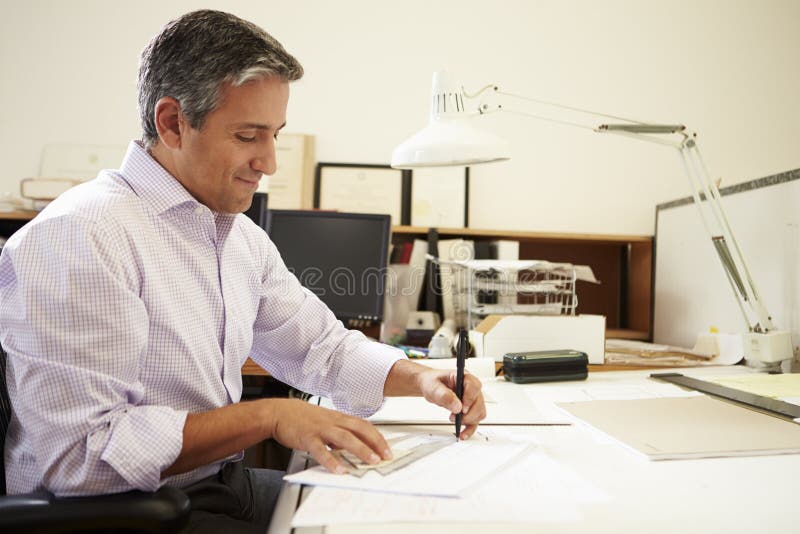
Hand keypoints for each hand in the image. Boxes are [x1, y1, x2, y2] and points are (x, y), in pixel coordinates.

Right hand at [268, 398, 390, 473]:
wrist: (279, 412)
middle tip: (386, 457)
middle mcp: (333, 421)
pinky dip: (331, 461)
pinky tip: (340, 470)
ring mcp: (321, 429)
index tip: (387, 449)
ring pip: (345, 438)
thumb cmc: (302, 418)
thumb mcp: (326, 421)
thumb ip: (340, 431)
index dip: (377, 437)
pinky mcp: (308, 438)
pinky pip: (321, 450)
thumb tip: (354, 445)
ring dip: (360, 449)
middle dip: (375, 443)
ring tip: (371, 461)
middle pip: (359, 429)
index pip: (364, 426)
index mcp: (339, 417)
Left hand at [416, 369, 486, 439]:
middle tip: (454, 416)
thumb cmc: (433, 382)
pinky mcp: (470, 410)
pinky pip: (475, 421)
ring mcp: (473, 399)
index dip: (470, 398)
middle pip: (479, 403)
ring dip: (468, 420)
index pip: (474, 386)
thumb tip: (457, 407)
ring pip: (479, 413)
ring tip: (453, 419)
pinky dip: (470, 429)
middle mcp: (472, 388)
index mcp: (465, 377)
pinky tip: (463, 434)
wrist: (430, 386)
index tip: (462, 408)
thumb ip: (444, 395)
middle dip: (468, 414)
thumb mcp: (434, 386)